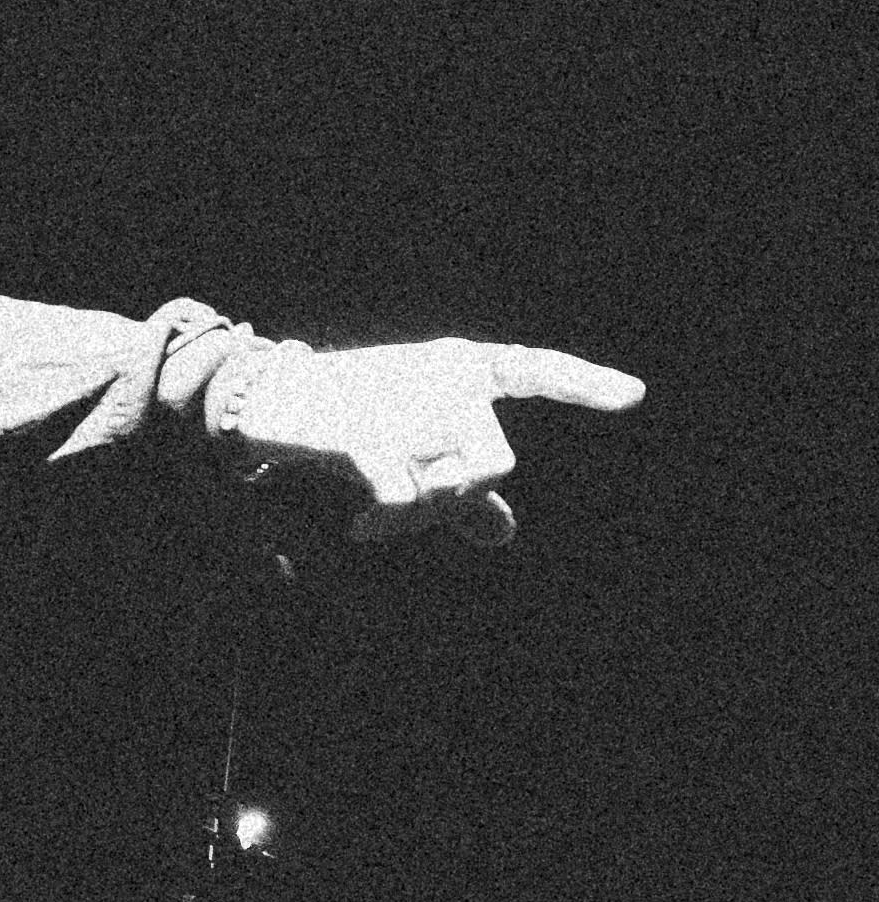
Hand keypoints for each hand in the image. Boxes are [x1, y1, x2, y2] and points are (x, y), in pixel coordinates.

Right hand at [208, 332, 643, 546]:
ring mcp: (409, 402)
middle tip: (411, 516)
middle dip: (458, 501)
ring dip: (425, 517)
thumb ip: (460, 491)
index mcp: (460, 367)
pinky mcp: (369, 432)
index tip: (635, 395)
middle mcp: (444, 376)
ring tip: (381, 521)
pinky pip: (407, 499)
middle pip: (495, 462)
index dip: (584, 384)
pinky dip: (389, 523)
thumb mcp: (409, 447)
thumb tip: (505, 534)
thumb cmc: (344, 417)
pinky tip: (361, 528)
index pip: (532, 369)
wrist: (266, 400)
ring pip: (458, 483)